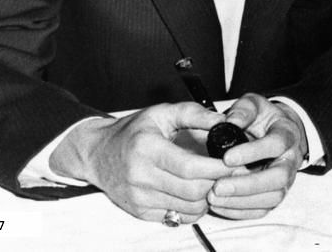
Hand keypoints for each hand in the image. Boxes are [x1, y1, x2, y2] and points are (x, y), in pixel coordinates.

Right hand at [49, 102, 227, 222]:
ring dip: (208, 197)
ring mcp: (139, 198)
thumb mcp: (161, 112)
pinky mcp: (140, 212)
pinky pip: (178, 218)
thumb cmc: (133, 131)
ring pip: (188, 208)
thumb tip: (223, 122)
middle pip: (193, 191)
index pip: (190, 167)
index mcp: (147, 149)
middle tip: (230, 172)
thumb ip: (193, 114)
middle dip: (218, 183)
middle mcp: (141, 176)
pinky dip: (194, 208)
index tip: (234, 162)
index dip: (217, 168)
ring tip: (214, 181)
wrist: (97, 154)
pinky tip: (196, 192)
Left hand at [206, 93, 308, 219]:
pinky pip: (263, 209)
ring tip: (214, 197)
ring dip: (242, 201)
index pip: (276, 144)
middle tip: (218, 186)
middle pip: (278, 178)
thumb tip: (230, 122)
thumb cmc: (262, 118)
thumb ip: (243, 110)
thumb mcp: (254, 104)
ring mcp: (286, 180)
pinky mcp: (275, 194)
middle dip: (247, 185)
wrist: (276, 131)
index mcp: (287, 134)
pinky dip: (240, 211)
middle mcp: (290, 160)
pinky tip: (219, 205)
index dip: (253, 152)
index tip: (226, 158)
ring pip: (272, 198)